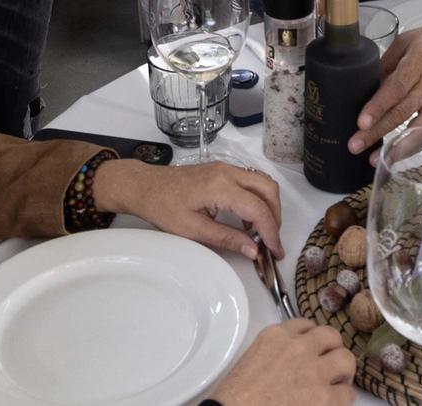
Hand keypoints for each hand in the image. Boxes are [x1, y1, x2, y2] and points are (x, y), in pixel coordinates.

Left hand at [92, 159, 282, 261]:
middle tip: (271, 241)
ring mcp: (226, 168)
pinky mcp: (223, 170)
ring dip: (269, 206)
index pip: (258, 209)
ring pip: (263, 182)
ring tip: (261, 232)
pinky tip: (248, 219)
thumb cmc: (163, 207)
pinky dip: (258, 199)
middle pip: (268, 189)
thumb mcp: (192, 230)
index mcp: (220, 187)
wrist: (145, 186)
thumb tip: (253, 250)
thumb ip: (226, 239)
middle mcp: (228, 172)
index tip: (275, 252)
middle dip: (276, 216)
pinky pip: (251, 181)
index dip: (270, 232)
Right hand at [209, 321, 354, 405]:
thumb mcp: (251, 361)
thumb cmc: (235, 398)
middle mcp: (298, 348)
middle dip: (332, 350)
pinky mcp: (323, 397)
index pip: (305, 325)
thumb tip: (291, 363)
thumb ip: (275, 353)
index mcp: (275, 337)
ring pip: (345, 359)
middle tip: (329, 364)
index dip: (311, 339)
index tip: (312, 349)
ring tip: (337, 382)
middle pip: (330, 336)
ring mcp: (313, 371)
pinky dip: (342, 399)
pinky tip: (333, 404)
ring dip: (342, 371)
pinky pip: (347, 394)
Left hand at [348, 12, 421, 157]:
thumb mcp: (410, 40)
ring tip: (376, 161)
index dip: (378, 107)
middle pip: (401, 113)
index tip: (361, 122)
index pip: (395, 89)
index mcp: (419, 63)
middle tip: (355, 145)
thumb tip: (374, 86)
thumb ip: (388, 62)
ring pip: (418, 130)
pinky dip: (415, 146)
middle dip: (377, 132)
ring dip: (396, 148)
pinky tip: (399, 155)